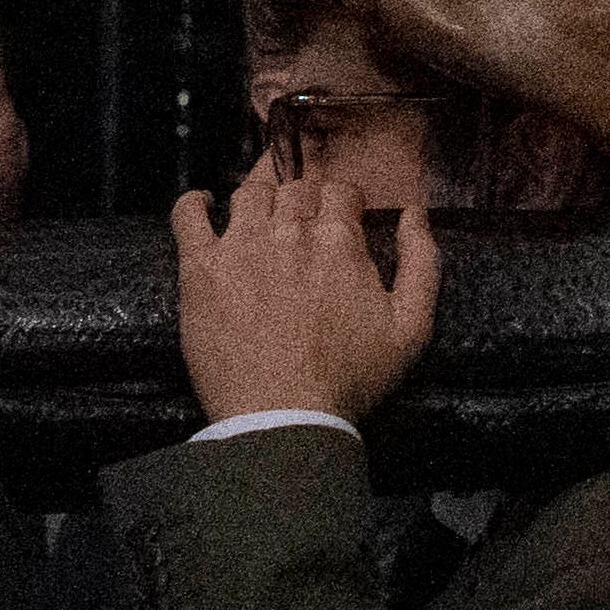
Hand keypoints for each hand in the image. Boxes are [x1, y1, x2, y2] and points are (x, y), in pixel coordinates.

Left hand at [175, 157, 437, 429]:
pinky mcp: (200, 270)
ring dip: (260, 198)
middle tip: (302, 228)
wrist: (283, 419)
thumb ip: (421, 262)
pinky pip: (188, 216)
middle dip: (303, 201)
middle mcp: (288, 231)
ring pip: (248, 194)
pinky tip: (203, 204)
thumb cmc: (349, 380)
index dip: (343, 203)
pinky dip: (194, 203)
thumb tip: (415, 213)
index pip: (340, 191)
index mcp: (339, 241)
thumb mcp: (411, 327)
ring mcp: (240, 247)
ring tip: (261, 217)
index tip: (341, 221)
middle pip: (295, 190)